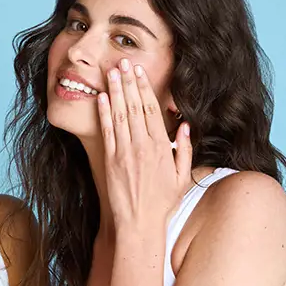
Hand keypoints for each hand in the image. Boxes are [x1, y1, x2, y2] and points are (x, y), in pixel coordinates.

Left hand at [97, 58, 192, 228]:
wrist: (139, 223)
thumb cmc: (163, 203)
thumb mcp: (183, 176)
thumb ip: (184, 149)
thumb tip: (184, 125)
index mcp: (161, 147)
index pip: (152, 110)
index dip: (145, 88)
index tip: (140, 72)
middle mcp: (142, 146)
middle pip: (135, 107)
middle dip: (129, 82)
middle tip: (123, 62)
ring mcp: (125, 153)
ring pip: (120, 115)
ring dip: (115, 91)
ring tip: (111, 72)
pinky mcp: (110, 161)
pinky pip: (107, 132)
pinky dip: (103, 114)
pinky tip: (101, 98)